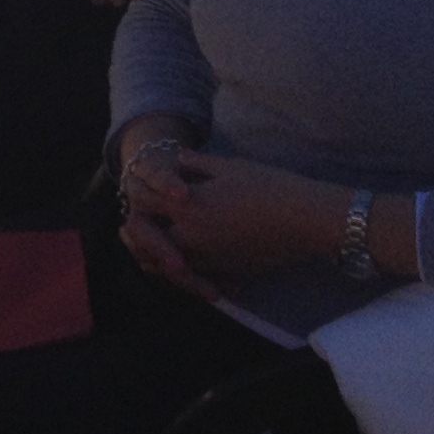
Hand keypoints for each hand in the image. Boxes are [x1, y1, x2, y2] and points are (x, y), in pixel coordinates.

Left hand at [120, 147, 344, 280]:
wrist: (306, 221)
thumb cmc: (270, 187)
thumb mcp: (229, 167)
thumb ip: (196, 163)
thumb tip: (178, 158)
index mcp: (187, 206)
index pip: (144, 200)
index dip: (138, 192)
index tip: (137, 188)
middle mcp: (190, 237)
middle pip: (144, 238)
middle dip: (135, 232)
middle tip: (126, 229)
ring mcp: (207, 259)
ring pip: (162, 264)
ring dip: (151, 256)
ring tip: (148, 250)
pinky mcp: (224, 273)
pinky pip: (190, 275)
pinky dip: (179, 271)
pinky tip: (181, 264)